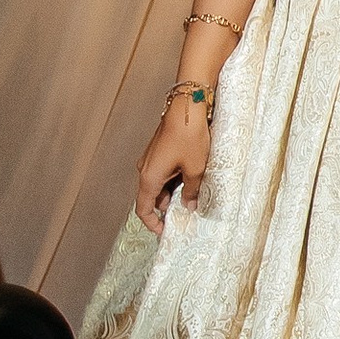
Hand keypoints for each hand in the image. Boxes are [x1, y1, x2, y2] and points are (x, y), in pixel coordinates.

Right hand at [136, 93, 210, 230]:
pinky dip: (174, 180)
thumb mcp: (195, 169)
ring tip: (192, 198)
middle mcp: (145, 169)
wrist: (188, 106)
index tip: (164, 232)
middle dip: (167, 208)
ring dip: (173, 193)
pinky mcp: (159, 151)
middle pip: (152, 197)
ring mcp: (151, 159)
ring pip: (159, 184)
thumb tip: (188, 206)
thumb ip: (191, 191)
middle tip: (185, 216)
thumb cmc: (189, 136)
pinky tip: (191, 180)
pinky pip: (163, 172)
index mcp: (149, 178)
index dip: (152, 224)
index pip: (144, 209)